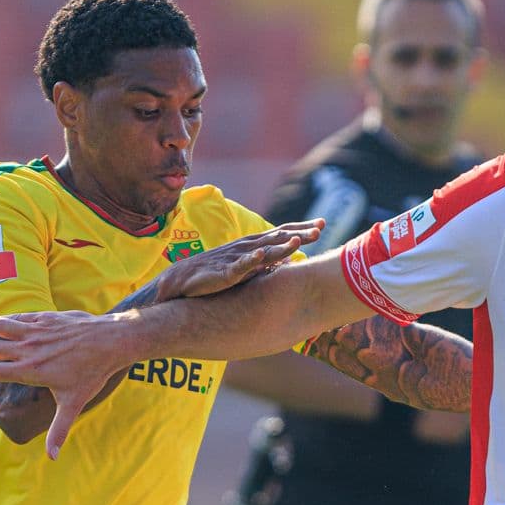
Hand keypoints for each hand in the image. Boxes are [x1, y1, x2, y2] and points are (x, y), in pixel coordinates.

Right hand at [0, 311, 130, 457]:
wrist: (110, 341)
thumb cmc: (92, 373)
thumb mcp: (74, 404)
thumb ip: (59, 430)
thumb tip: (52, 457)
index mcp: (30, 370)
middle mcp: (28, 349)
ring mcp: (35, 332)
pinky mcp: (44, 318)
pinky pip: (17, 317)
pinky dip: (1, 319)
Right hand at [152, 221, 321, 301]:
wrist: (182, 280)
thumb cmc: (214, 274)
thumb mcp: (246, 267)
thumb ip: (266, 262)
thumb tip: (288, 260)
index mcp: (253, 245)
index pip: (281, 232)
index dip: (301, 227)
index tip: (323, 224)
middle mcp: (247, 247)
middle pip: (277, 237)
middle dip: (299, 232)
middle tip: (321, 228)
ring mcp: (236, 259)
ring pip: (262, 250)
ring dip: (281, 245)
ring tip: (299, 242)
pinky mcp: (224, 273)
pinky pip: (240, 267)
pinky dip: (250, 260)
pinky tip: (261, 256)